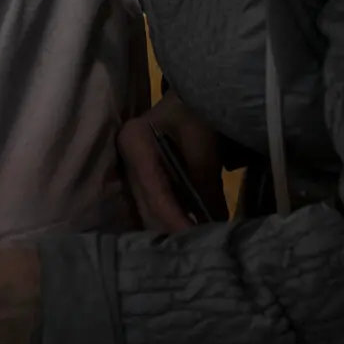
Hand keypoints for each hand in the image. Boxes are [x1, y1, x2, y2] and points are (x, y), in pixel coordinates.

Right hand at [116, 92, 224, 234]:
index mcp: (135, 144)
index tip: (195, 243)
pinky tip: (189, 230)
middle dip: (170, 230)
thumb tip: (215, 226)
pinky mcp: (145, 174)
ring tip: (194, 246)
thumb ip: (206, 185)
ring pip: (149, 208)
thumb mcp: (204, 147)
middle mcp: (128, 159)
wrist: (199, 89)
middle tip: (195, 253)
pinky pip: (156, 202)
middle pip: (146, 205)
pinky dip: (173, 216)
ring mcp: (133, 167)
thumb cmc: (198, 111)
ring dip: (170, 227)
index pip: (154, 193)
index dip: (174, 220)